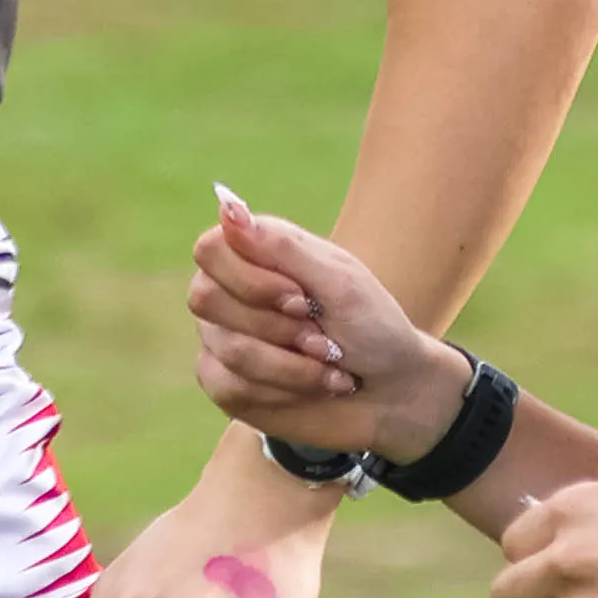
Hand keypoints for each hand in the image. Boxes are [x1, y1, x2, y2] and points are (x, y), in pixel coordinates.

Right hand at [187, 189, 465, 462]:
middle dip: (278, 327)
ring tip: (330, 363)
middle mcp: (230, 290)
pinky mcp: (225, 382)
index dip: (250, 278)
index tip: (301, 298)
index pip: (210, 250)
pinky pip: (230, 387)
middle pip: (206, 299)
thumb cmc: (372, 328)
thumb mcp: (340, 282)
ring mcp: (221, 337)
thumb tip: (228, 206)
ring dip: (292, 365)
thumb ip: (282, 246)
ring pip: (227, 350)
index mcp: (257, 252)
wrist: (391, 390)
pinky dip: (284, 391)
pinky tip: (313, 386)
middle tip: (323, 338)